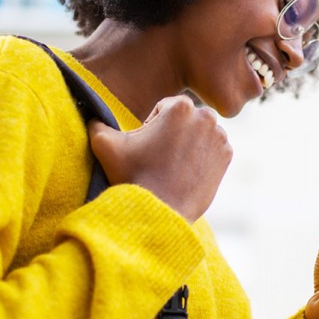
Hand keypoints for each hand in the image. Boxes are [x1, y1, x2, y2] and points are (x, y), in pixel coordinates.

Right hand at [87, 95, 232, 222]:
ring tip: (172, 165)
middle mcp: (206, 117)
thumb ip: (97, 123)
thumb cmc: (133, 176)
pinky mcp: (226, 156)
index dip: (153, 126)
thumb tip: (92, 115)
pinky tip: (186, 172)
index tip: (148, 146)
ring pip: (200, 133)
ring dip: (189, 143)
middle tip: (160, 156)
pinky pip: (213, 149)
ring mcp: (220, 137)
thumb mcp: (105, 145)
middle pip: (185, 118)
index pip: (165, 107)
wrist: (159, 212)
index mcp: (181, 106)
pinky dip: (202, 157)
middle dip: (173, 132)